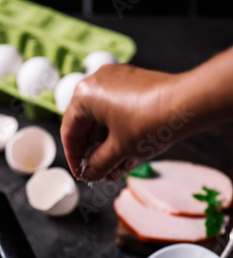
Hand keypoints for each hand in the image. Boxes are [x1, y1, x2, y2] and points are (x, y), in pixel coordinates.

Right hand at [60, 63, 177, 181]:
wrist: (187, 105)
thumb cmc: (150, 122)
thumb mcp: (118, 150)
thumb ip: (98, 164)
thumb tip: (91, 173)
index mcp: (85, 95)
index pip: (70, 131)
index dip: (74, 158)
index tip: (81, 173)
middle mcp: (98, 83)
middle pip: (88, 126)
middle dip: (94, 155)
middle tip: (98, 174)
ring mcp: (118, 83)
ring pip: (106, 123)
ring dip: (109, 150)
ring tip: (115, 172)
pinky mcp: (135, 86)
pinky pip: (120, 114)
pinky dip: (121, 136)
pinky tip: (127, 158)